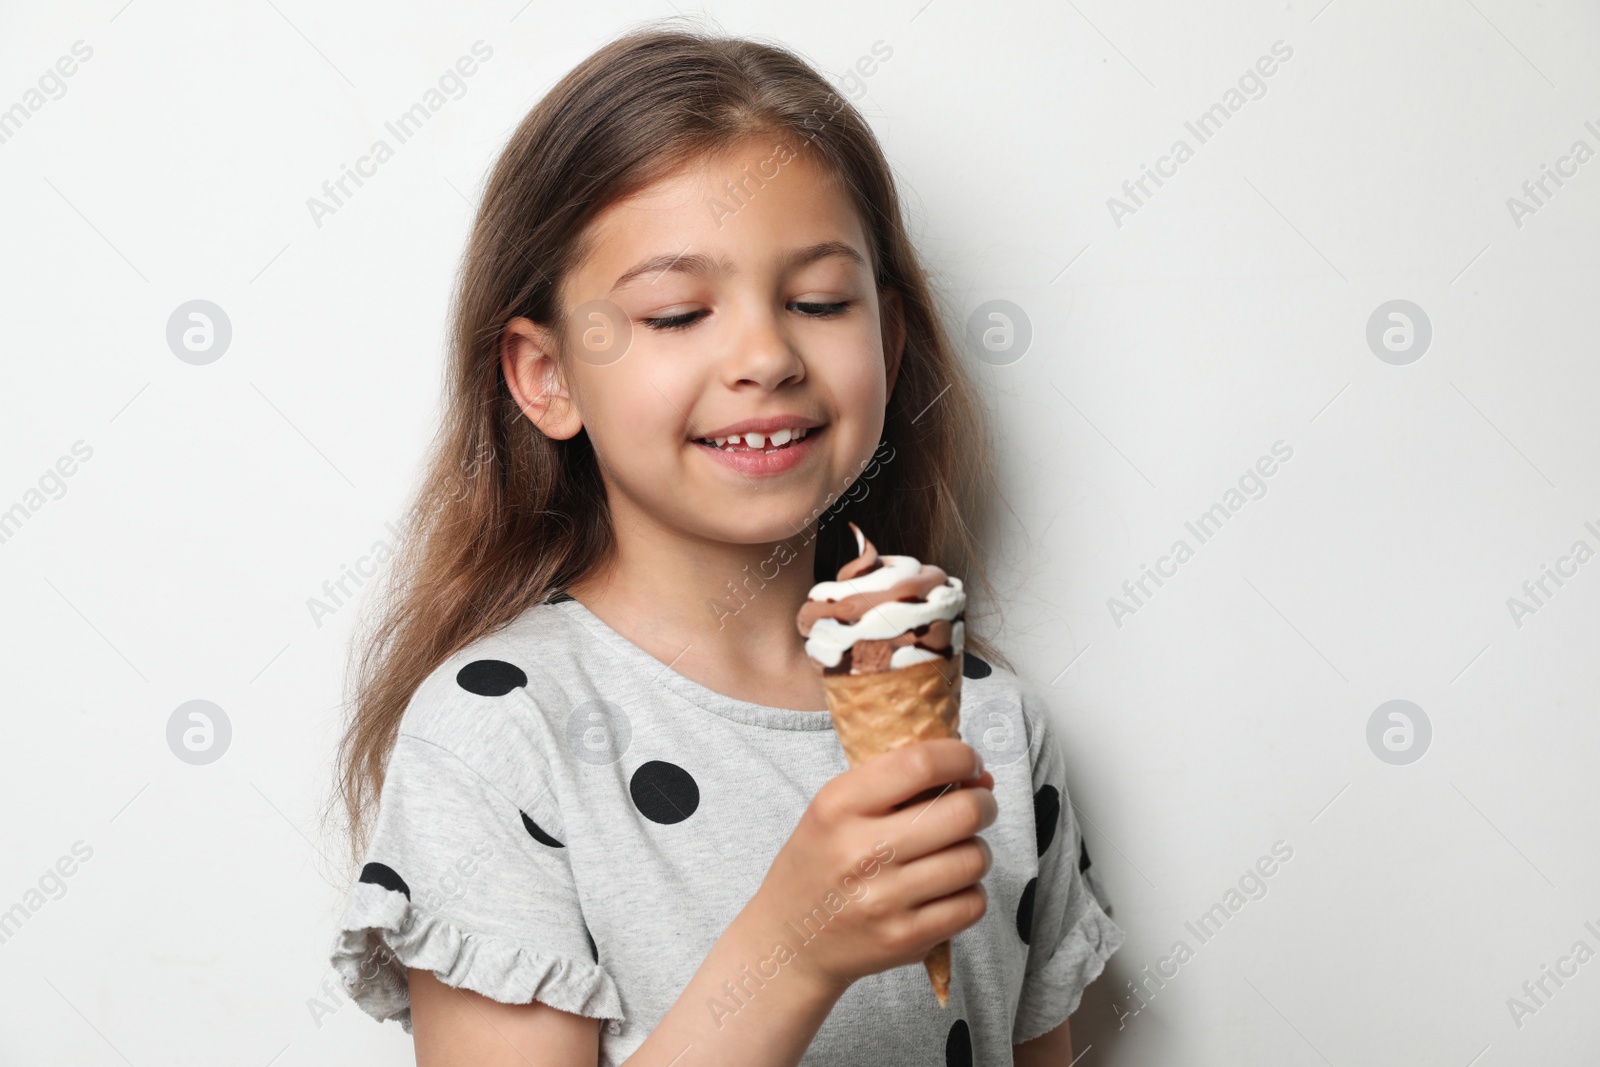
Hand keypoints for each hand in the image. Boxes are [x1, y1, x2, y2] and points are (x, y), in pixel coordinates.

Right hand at [750, 738, 996, 995]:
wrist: (791, 941)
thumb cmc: (820, 863)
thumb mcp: (835, 808)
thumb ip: (897, 783)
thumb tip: (979, 776)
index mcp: (838, 805)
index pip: (920, 764)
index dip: (960, 757)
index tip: (968, 763)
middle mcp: (861, 851)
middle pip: (961, 812)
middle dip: (982, 804)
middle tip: (976, 807)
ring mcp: (884, 899)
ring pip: (973, 859)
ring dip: (976, 850)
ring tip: (956, 851)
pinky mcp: (905, 938)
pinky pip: (971, 904)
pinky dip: (970, 892)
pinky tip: (948, 888)